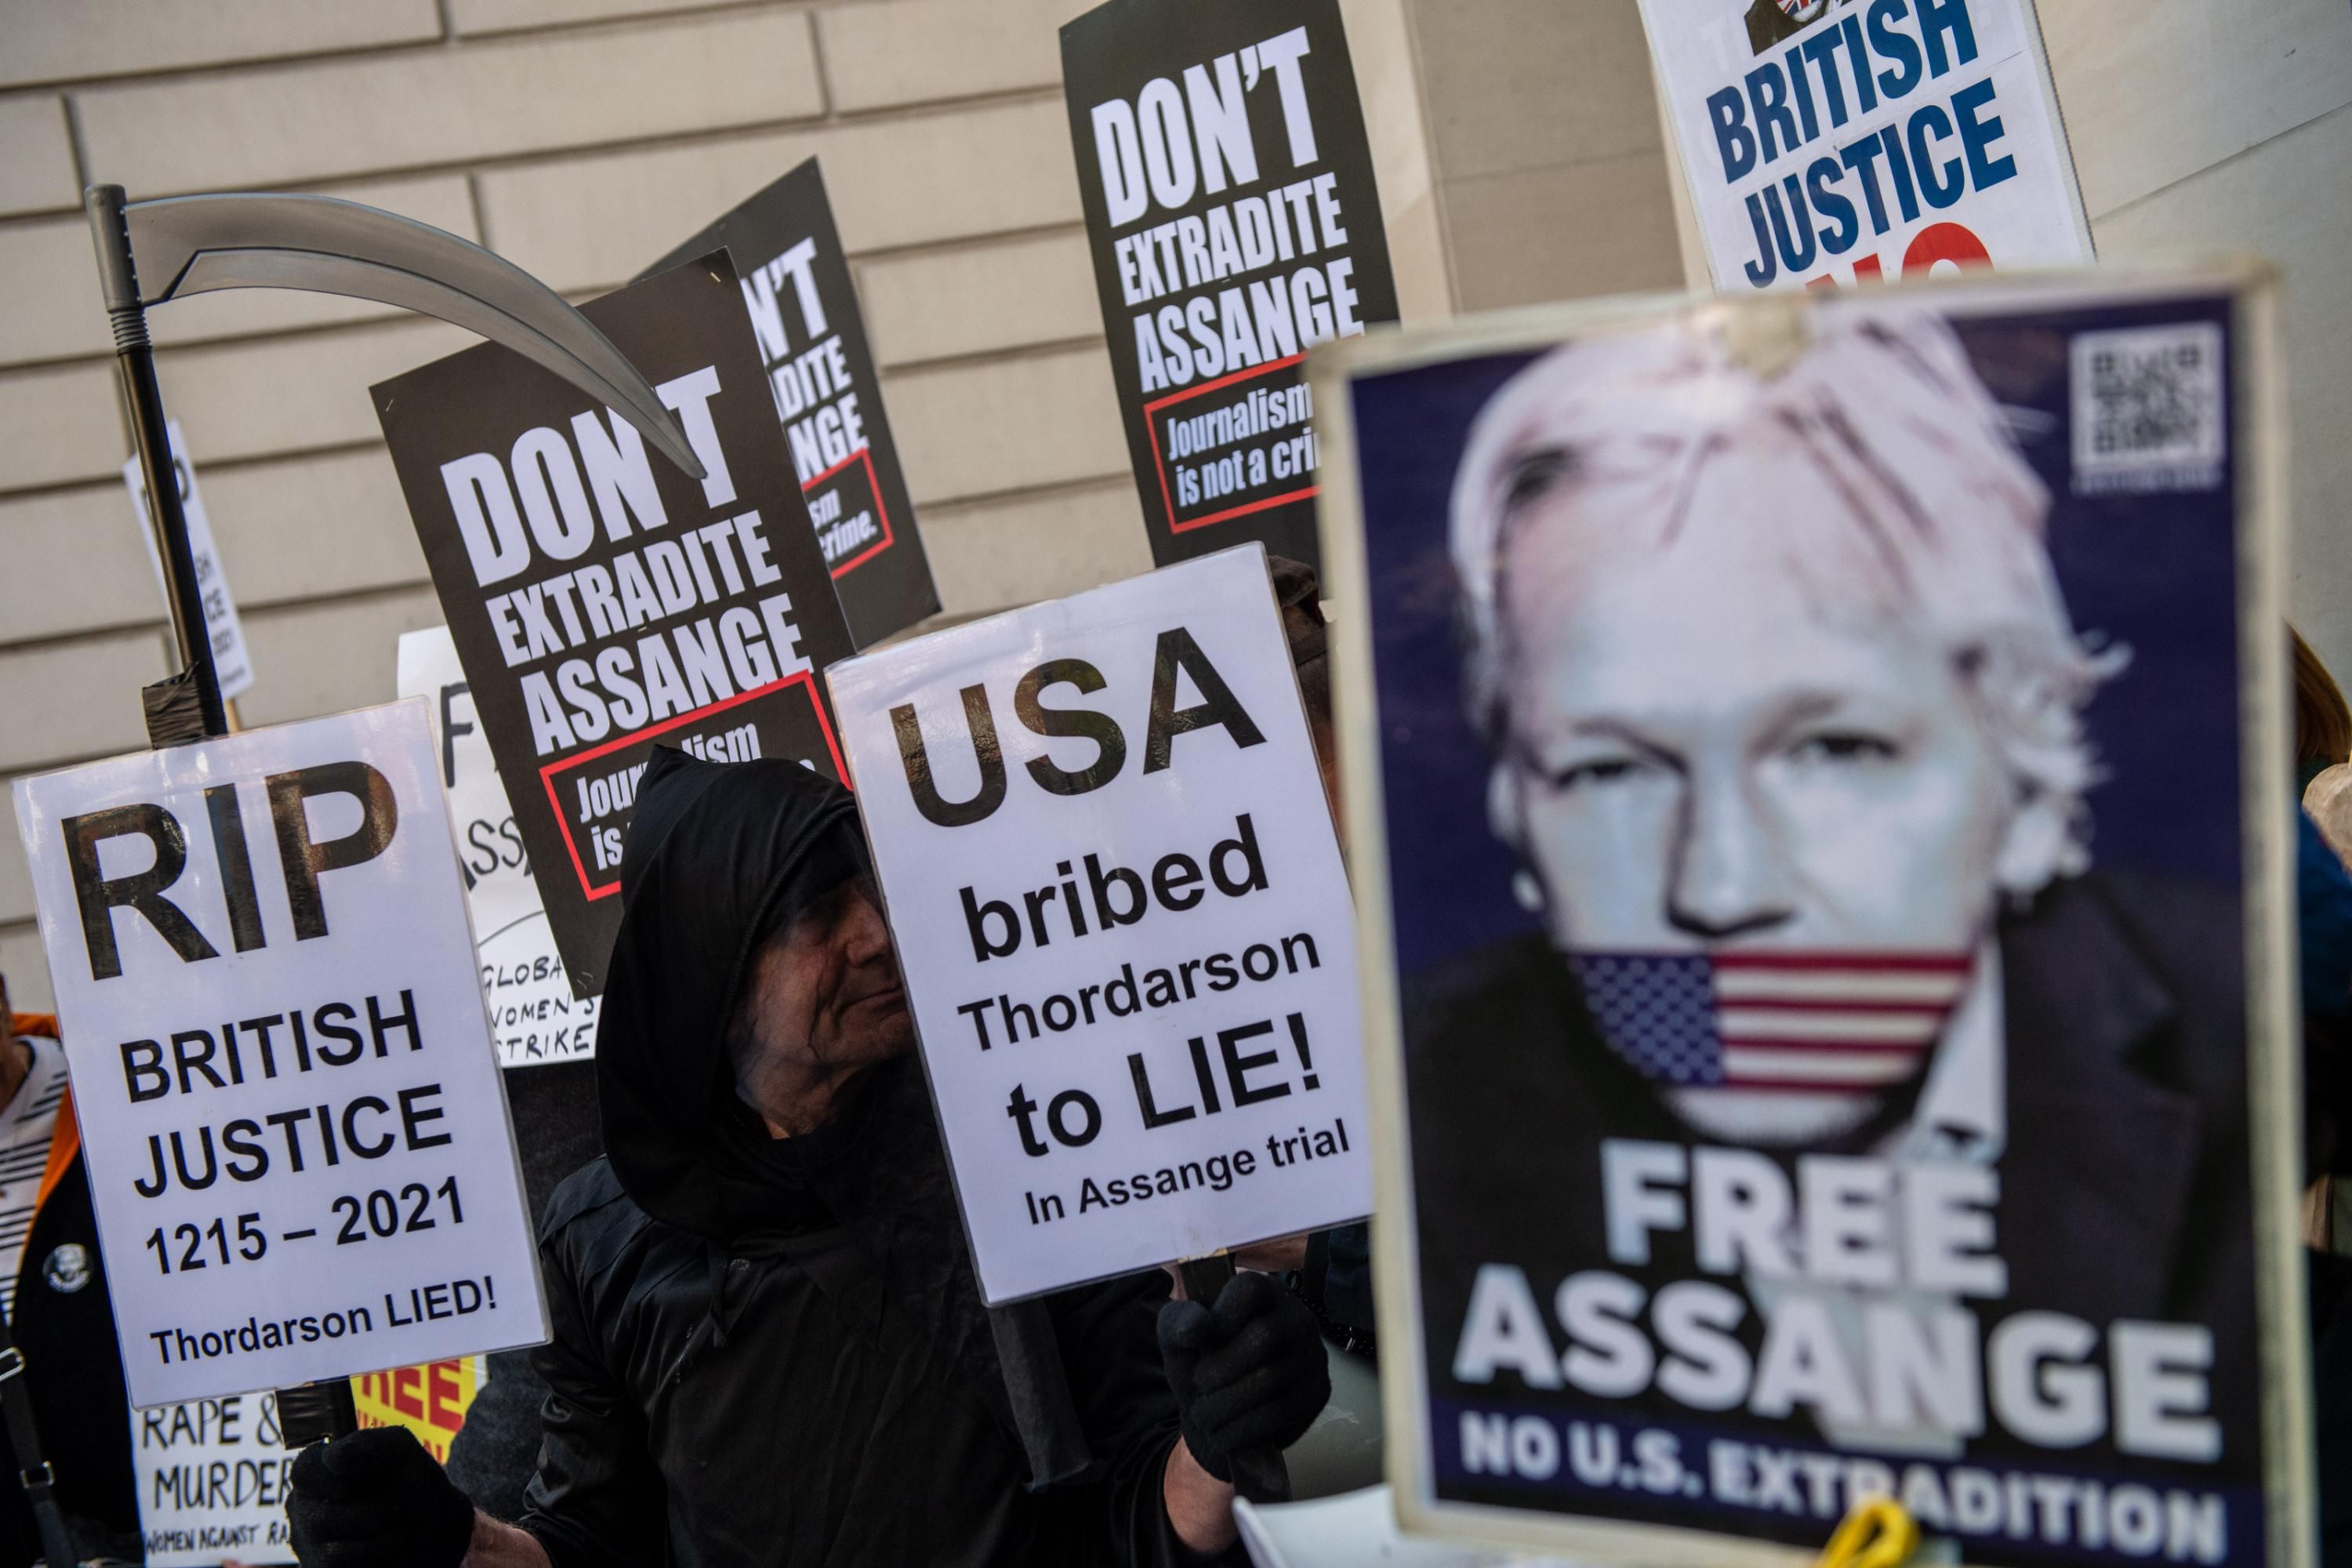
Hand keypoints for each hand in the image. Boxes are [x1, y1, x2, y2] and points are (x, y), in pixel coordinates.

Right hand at [287, 1426, 476, 1567]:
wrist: (436, 1526)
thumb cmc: (412, 1482)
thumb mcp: (400, 1450)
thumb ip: (368, 1444)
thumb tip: (332, 1458)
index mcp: (320, 1471)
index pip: (303, 1470)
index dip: (323, 1478)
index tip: (348, 1487)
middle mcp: (308, 1506)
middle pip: (315, 1516)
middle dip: (366, 1513)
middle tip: (394, 1507)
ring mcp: (311, 1541)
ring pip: (330, 1548)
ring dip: (377, 1536)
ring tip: (396, 1523)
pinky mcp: (321, 1566)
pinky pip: (338, 1565)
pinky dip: (374, 1554)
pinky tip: (390, 1544)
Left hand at [1157, 1270, 1329, 1483]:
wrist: (1226, 1412)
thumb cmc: (1203, 1362)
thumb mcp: (1179, 1337)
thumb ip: (1178, 1322)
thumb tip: (1196, 1327)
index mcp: (1264, 1291)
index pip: (1250, 1288)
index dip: (1222, 1317)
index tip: (1201, 1342)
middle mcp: (1297, 1316)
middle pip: (1261, 1337)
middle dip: (1219, 1370)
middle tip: (1199, 1386)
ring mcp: (1313, 1354)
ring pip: (1269, 1379)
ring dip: (1225, 1405)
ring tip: (1205, 1416)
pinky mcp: (1318, 1392)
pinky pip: (1280, 1412)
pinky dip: (1243, 1428)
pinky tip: (1224, 1434)